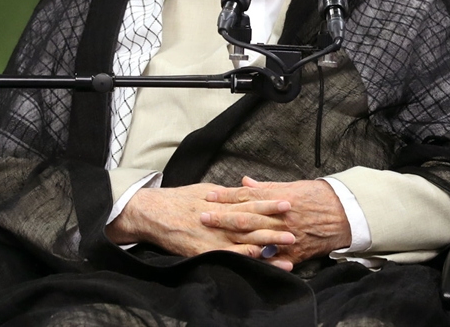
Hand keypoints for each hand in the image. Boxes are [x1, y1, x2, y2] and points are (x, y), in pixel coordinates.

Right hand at [107, 183, 296, 268]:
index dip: (269, 202)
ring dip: (268, 243)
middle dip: (275, 224)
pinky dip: (246, 257)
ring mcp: (213, 235)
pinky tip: (260, 259)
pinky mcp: (204, 251)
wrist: (153, 213)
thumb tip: (244, 190)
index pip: (250, 201)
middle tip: (296, 226)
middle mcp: (220, 217)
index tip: (287, 201)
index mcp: (221, 201)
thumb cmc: (179, 200)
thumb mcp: (204, 189)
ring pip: (245, 239)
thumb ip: (225, 193)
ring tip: (288, 246)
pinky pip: (229, 255)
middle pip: (252, 221)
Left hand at [202, 177, 352, 270]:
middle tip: (202, 216)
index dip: (226, 196)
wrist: (345, 214)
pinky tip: (242, 262)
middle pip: (246, 217)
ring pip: (256, 238)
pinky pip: (274, 260)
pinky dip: (260, 261)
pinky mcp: (295, 253)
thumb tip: (244, 182)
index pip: (247, 196)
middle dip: (222, 217)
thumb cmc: (318, 196)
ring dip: (234, 238)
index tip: (209, 196)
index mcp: (279, 198)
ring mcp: (287, 236)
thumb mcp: (293, 185)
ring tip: (215, 238)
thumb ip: (267, 187)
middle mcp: (281, 217)